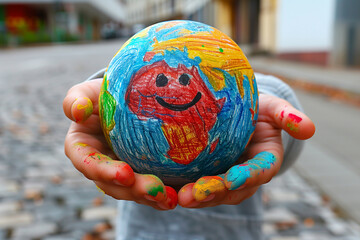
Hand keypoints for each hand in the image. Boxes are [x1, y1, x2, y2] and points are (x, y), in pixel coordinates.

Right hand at [63, 79, 176, 209]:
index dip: (104, 172)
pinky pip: (148, 190)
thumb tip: (77, 112)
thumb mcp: (89, 92)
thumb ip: (77, 98)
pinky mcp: (139, 174)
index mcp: (82, 148)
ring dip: (149, 198)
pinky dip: (162, 196)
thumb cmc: (105, 94)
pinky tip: (176, 197)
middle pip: (112, 185)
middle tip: (154, 190)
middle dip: (133, 190)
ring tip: (169, 199)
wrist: (128, 99)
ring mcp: (119, 173)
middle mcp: (99, 166)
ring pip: (131, 192)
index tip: (125, 174)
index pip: (88, 163)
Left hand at [177, 94, 314, 207]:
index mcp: (264, 161)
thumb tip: (309, 128)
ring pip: (212, 193)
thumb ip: (287, 116)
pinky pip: (194, 183)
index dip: (246, 177)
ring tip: (178, 196)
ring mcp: (225, 176)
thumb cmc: (257, 108)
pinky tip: (166, 186)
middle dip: (213, 194)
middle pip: (232, 190)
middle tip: (191, 196)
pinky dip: (181, 187)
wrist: (238, 112)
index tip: (231, 178)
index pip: (259, 172)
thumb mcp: (273, 108)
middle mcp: (245, 174)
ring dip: (195, 197)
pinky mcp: (206, 173)